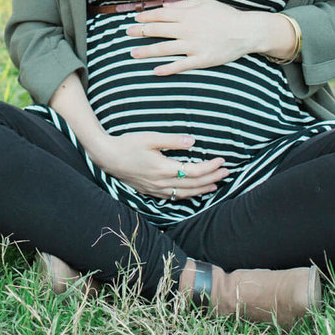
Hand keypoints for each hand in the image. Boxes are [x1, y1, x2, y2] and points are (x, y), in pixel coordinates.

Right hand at [91, 132, 226, 199]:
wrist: (107, 157)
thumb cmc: (128, 144)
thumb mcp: (150, 137)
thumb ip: (172, 140)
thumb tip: (192, 142)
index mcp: (164, 169)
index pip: (194, 171)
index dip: (210, 167)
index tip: (222, 159)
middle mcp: (162, 183)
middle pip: (193, 185)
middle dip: (212, 179)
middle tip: (227, 172)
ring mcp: (156, 189)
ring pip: (185, 194)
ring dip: (203, 189)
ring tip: (216, 185)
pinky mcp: (151, 191)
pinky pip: (174, 197)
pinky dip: (188, 195)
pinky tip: (193, 192)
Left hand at [126, 0, 290, 75]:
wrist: (246, 31)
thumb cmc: (225, 15)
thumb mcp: (205, 3)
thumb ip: (183, 6)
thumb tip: (165, 7)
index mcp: (187, 15)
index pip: (160, 15)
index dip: (145, 17)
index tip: (135, 19)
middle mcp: (187, 30)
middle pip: (157, 30)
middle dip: (140, 32)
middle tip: (127, 33)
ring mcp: (193, 46)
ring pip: (164, 48)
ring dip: (146, 51)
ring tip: (132, 53)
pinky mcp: (201, 60)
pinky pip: (181, 65)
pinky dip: (167, 68)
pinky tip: (155, 71)